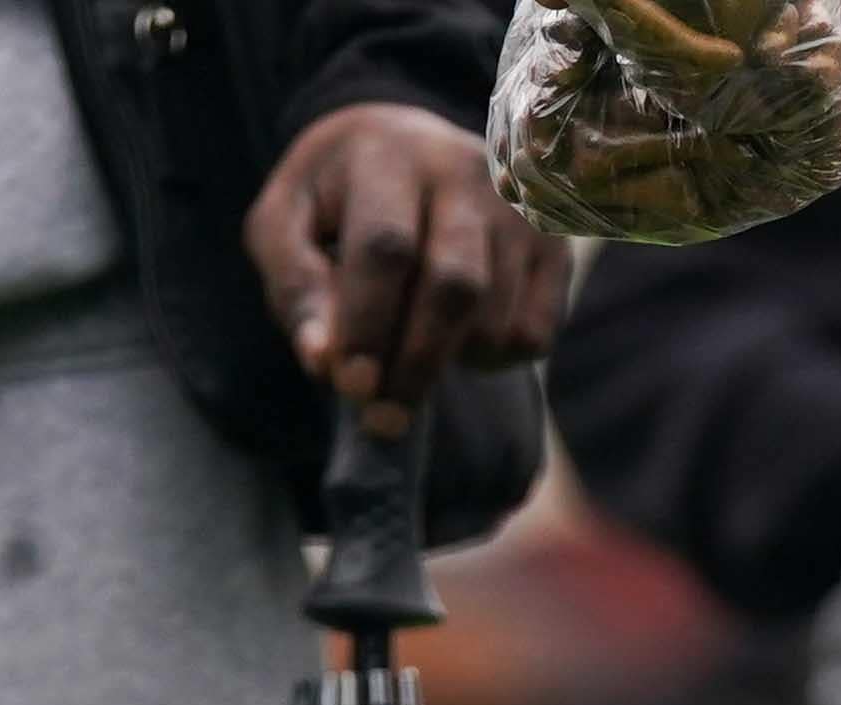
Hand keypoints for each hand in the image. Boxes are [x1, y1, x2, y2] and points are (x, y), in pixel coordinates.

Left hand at [247, 105, 568, 433]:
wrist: (405, 147)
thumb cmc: (334, 200)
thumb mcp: (285, 225)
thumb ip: (296, 288)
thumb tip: (322, 362)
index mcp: (388, 155)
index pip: (387, 247)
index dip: (369, 323)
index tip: (352, 386)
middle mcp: (464, 170)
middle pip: (454, 286)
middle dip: (416, 363)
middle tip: (382, 420)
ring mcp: (518, 208)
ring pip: (497, 319)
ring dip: (452, 362)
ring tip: (412, 351)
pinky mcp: (554, 245)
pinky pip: (533, 333)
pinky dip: (493, 359)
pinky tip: (458, 336)